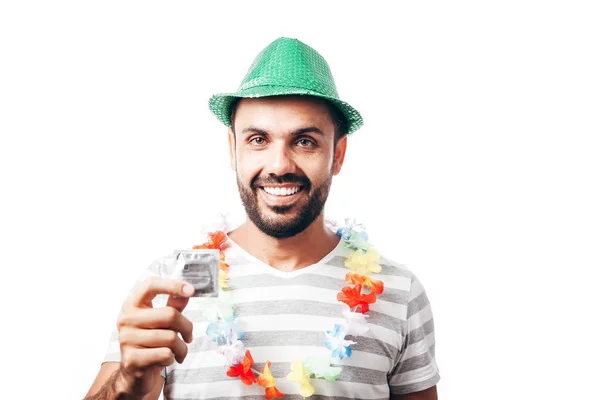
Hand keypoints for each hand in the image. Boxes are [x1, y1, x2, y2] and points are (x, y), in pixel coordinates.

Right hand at [115, 277, 194, 396]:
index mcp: (132, 305)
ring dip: (182, 348)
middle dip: (186, 327)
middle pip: (170, 315)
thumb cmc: (151, 343)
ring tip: (178, 352)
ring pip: (171, 337)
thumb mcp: (161, 321)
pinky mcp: (132, 359)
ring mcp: (126, 339)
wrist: (135, 374)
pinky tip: (166, 360)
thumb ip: (173, 305)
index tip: (191, 290)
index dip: (172, 285)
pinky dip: (172, 358)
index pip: (150, 285)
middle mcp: (126, 319)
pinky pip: (165, 354)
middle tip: (188, 337)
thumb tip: (187, 292)